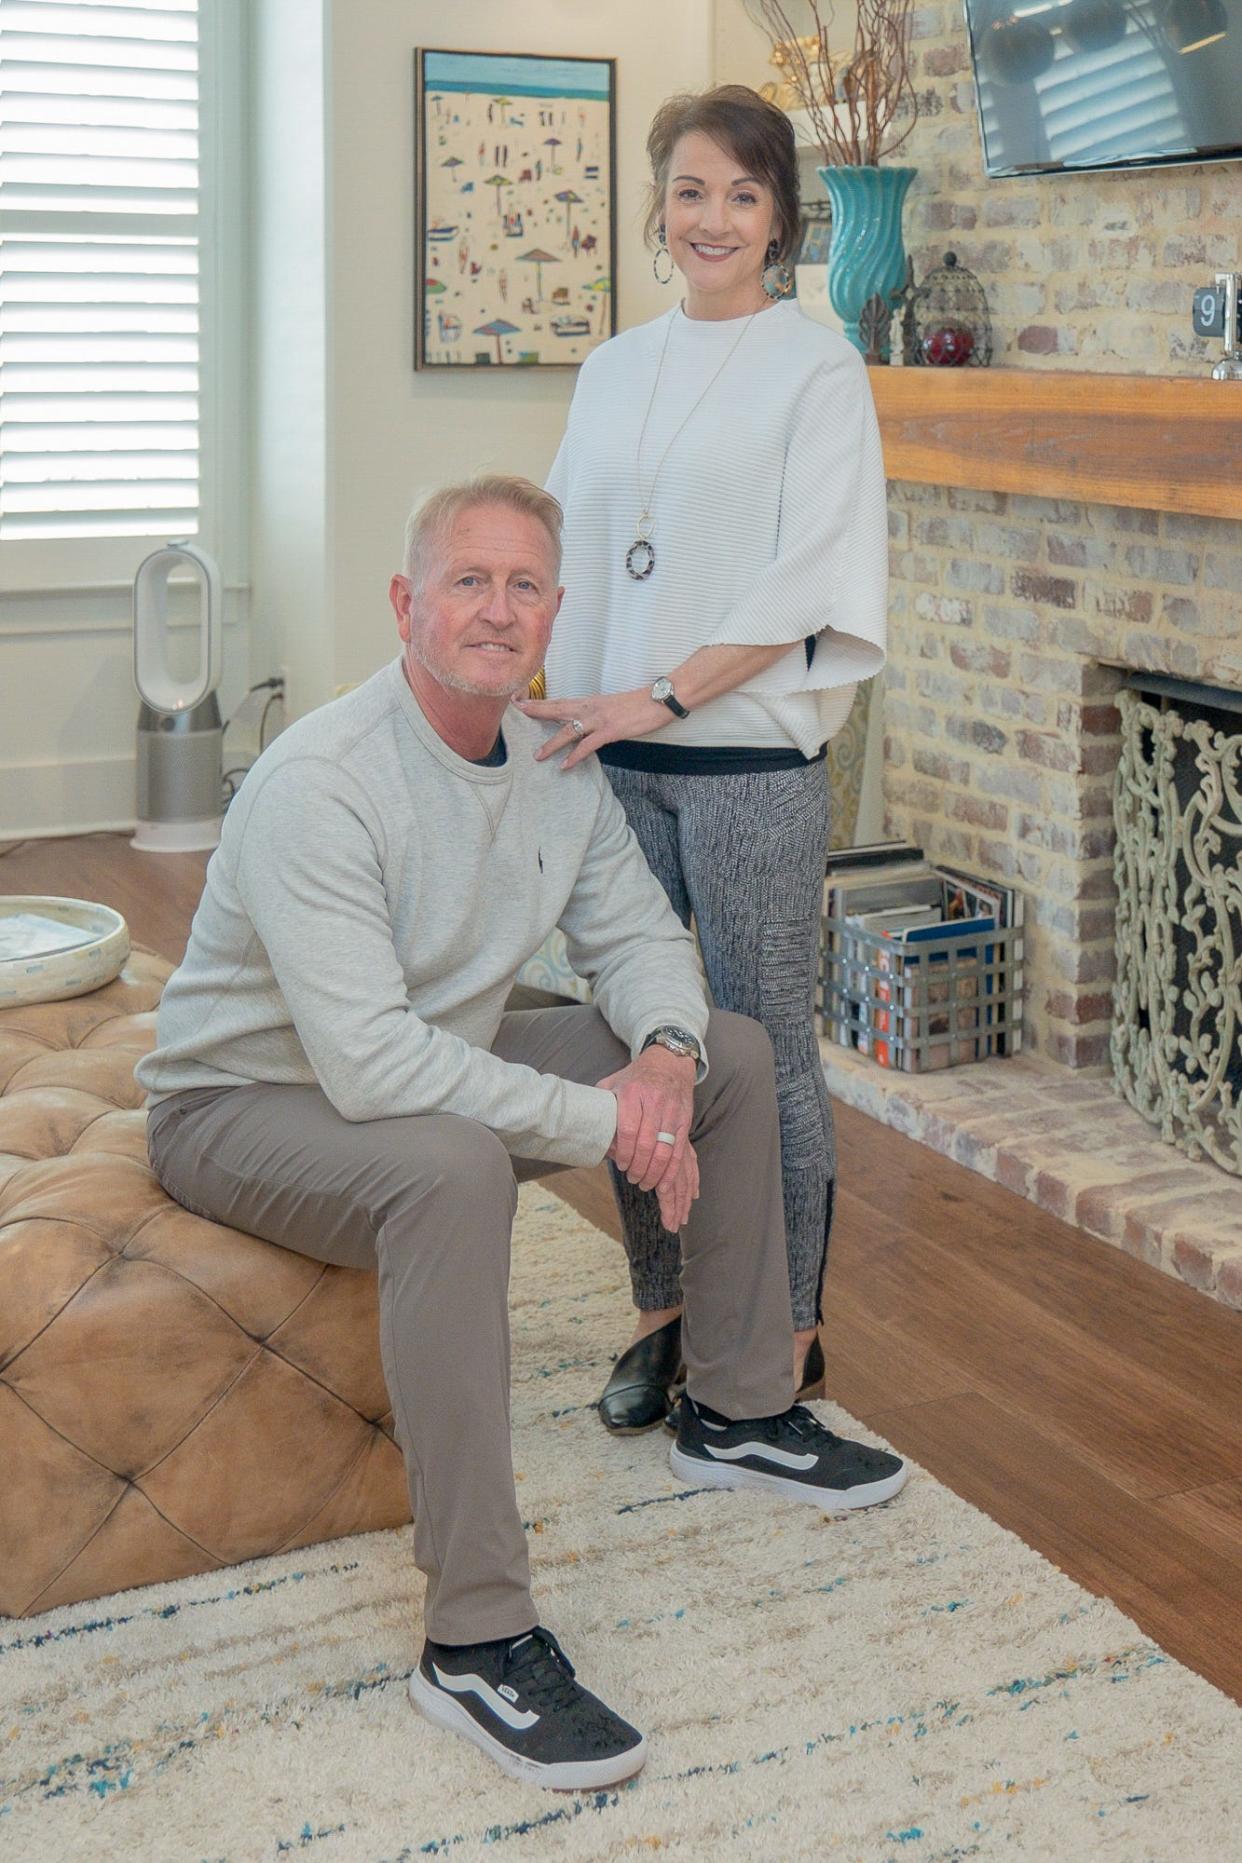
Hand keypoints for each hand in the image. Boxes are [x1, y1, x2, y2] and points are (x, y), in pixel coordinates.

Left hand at [513, 688, 667, 770]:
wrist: (660, 699)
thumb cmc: (638, 704)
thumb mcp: (611, 706)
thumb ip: (595, 713)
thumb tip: (583, 724)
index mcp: (590, 701)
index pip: (559, 700)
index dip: (539, 701)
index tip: (520, 700)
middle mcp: (590, 707)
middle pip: (556, 709)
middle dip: (535, 711)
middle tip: (515, 712)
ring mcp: (600, 719)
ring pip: (568, 730)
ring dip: (552, 744)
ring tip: (537, 756)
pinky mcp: (611, 730)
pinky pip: (588, 746)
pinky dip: (576, 756)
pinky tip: (565, 766)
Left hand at [598, 1045, 697, 1230]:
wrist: (669, 1063)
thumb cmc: (636, 1077)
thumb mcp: (613, 1083)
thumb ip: (599, 1103)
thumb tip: (582, 1126)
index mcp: (631, 1093)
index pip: (628, 1129)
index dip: (624, 1152)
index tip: (621, 1165)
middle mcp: (653, 1102)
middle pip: (647, 1143)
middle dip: (639, 1167)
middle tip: (633, 1178)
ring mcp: (671, 1111)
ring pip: (665, 1150)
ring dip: (655, 1172)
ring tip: (645, 1183)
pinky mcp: (684, 1120)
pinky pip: (679, 1150)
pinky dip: (672, 1170)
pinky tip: (664, 1182)